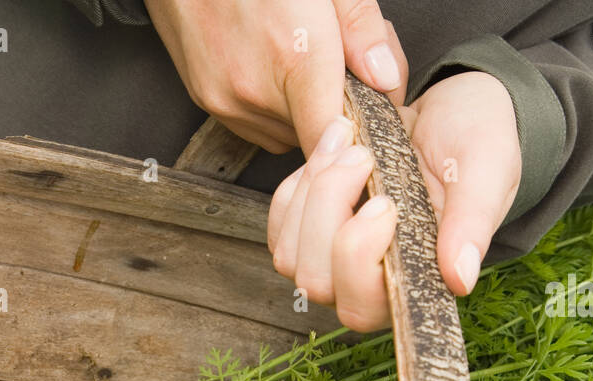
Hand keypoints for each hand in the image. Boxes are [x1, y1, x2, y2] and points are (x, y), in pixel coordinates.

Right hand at [145, 0, 408, 155]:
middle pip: (313, 136)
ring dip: (301, 112)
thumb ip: (361, 29)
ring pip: (284, 134)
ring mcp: (225, 100)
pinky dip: (272, 108)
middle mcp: (254, 90)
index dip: (356, 139)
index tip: (369, 119)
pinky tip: (273, 68)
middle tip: (340, 68)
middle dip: (334, 109)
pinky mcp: (206, 100)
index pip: (332, 139)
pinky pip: (254, 126)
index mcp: (295, 58)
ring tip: (301, 63)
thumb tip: (386, 78)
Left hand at [268, 71, 521, 330]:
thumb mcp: (488, 171)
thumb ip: (474, 223)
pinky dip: (296, 183)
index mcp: (417, 283)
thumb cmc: (477, 146)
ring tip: (349, 140)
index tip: (386, 201)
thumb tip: (461, 281)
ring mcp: (332, 263)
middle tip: (364, 154)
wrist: (452, 113)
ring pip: (289, 256)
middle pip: (316, 281)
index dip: (358, 258)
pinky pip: (279, 225)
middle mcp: (370, 285)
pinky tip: (331, 149)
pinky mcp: (308, 232)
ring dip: (312, 191)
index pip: (363, 306)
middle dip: (329, 211)